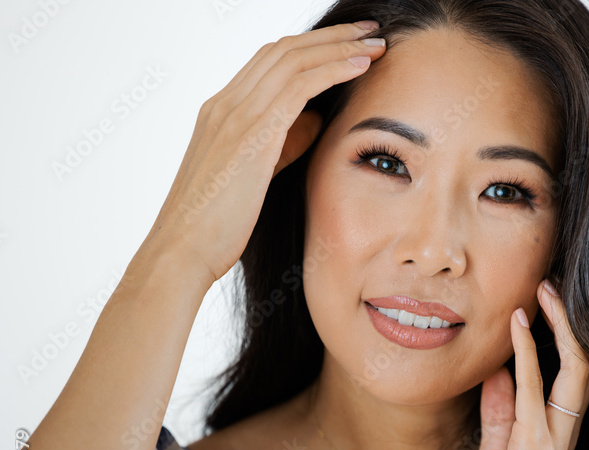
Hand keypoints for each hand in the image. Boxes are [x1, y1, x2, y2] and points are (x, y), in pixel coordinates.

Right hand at [141, 21, 385, 284]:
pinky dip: (332, 70)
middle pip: (283, 50)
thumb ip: (283, 142)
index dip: (312, 48)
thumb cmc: (216, 226)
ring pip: (293, 60)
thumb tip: (314, 119)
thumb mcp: (255, 175)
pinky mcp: (250, 133)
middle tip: (369, 30)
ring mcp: (234, 115)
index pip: (270, 62)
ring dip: (339, 47)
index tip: (348, 45)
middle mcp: (225, 104)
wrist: (182, 251)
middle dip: (331, 37)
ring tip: (376, 42)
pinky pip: (297, 87)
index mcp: (221, 112)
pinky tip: (360, 66)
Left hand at [447, 279, 588, 449]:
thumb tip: (498, 366)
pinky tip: (518, 325)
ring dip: (560, 325)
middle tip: (556, 279)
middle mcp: (565, 431)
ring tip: (544, 288)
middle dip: (576, 320)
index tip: (551, 294)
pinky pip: (533, 391)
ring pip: (575, 370)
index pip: (579, 371)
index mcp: (558, 429)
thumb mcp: (496, 448)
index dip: (573, 332)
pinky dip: (527, 354)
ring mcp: (554, 441)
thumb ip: (501, 408)